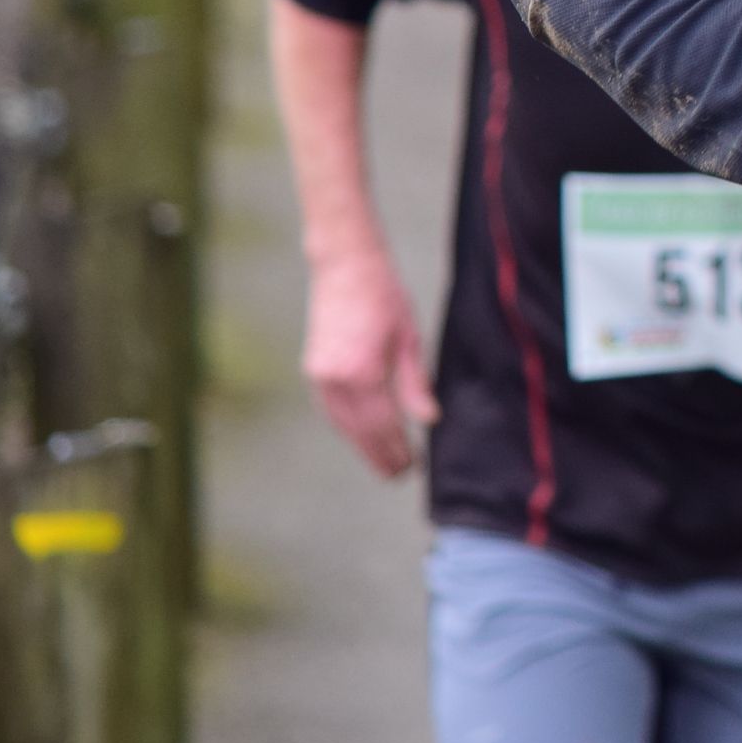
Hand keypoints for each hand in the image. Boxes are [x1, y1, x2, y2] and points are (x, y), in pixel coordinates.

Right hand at [302, 247, 437, 477]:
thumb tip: (428, 420)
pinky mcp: (313, 369)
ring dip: (361, 446)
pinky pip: (330, 410)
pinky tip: (360, 436)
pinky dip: (346, 426)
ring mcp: (319, 375)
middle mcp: (336, 379)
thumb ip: (415, 383)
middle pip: (360, 431)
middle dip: (380, 455)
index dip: (398, 448)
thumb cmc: (384, 296)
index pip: (384, 424)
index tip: (413, 466)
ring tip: (382, 463)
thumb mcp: (409, 338)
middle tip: (399, 475)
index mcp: (364, 371)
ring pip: (341, 424)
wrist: (345, 267)